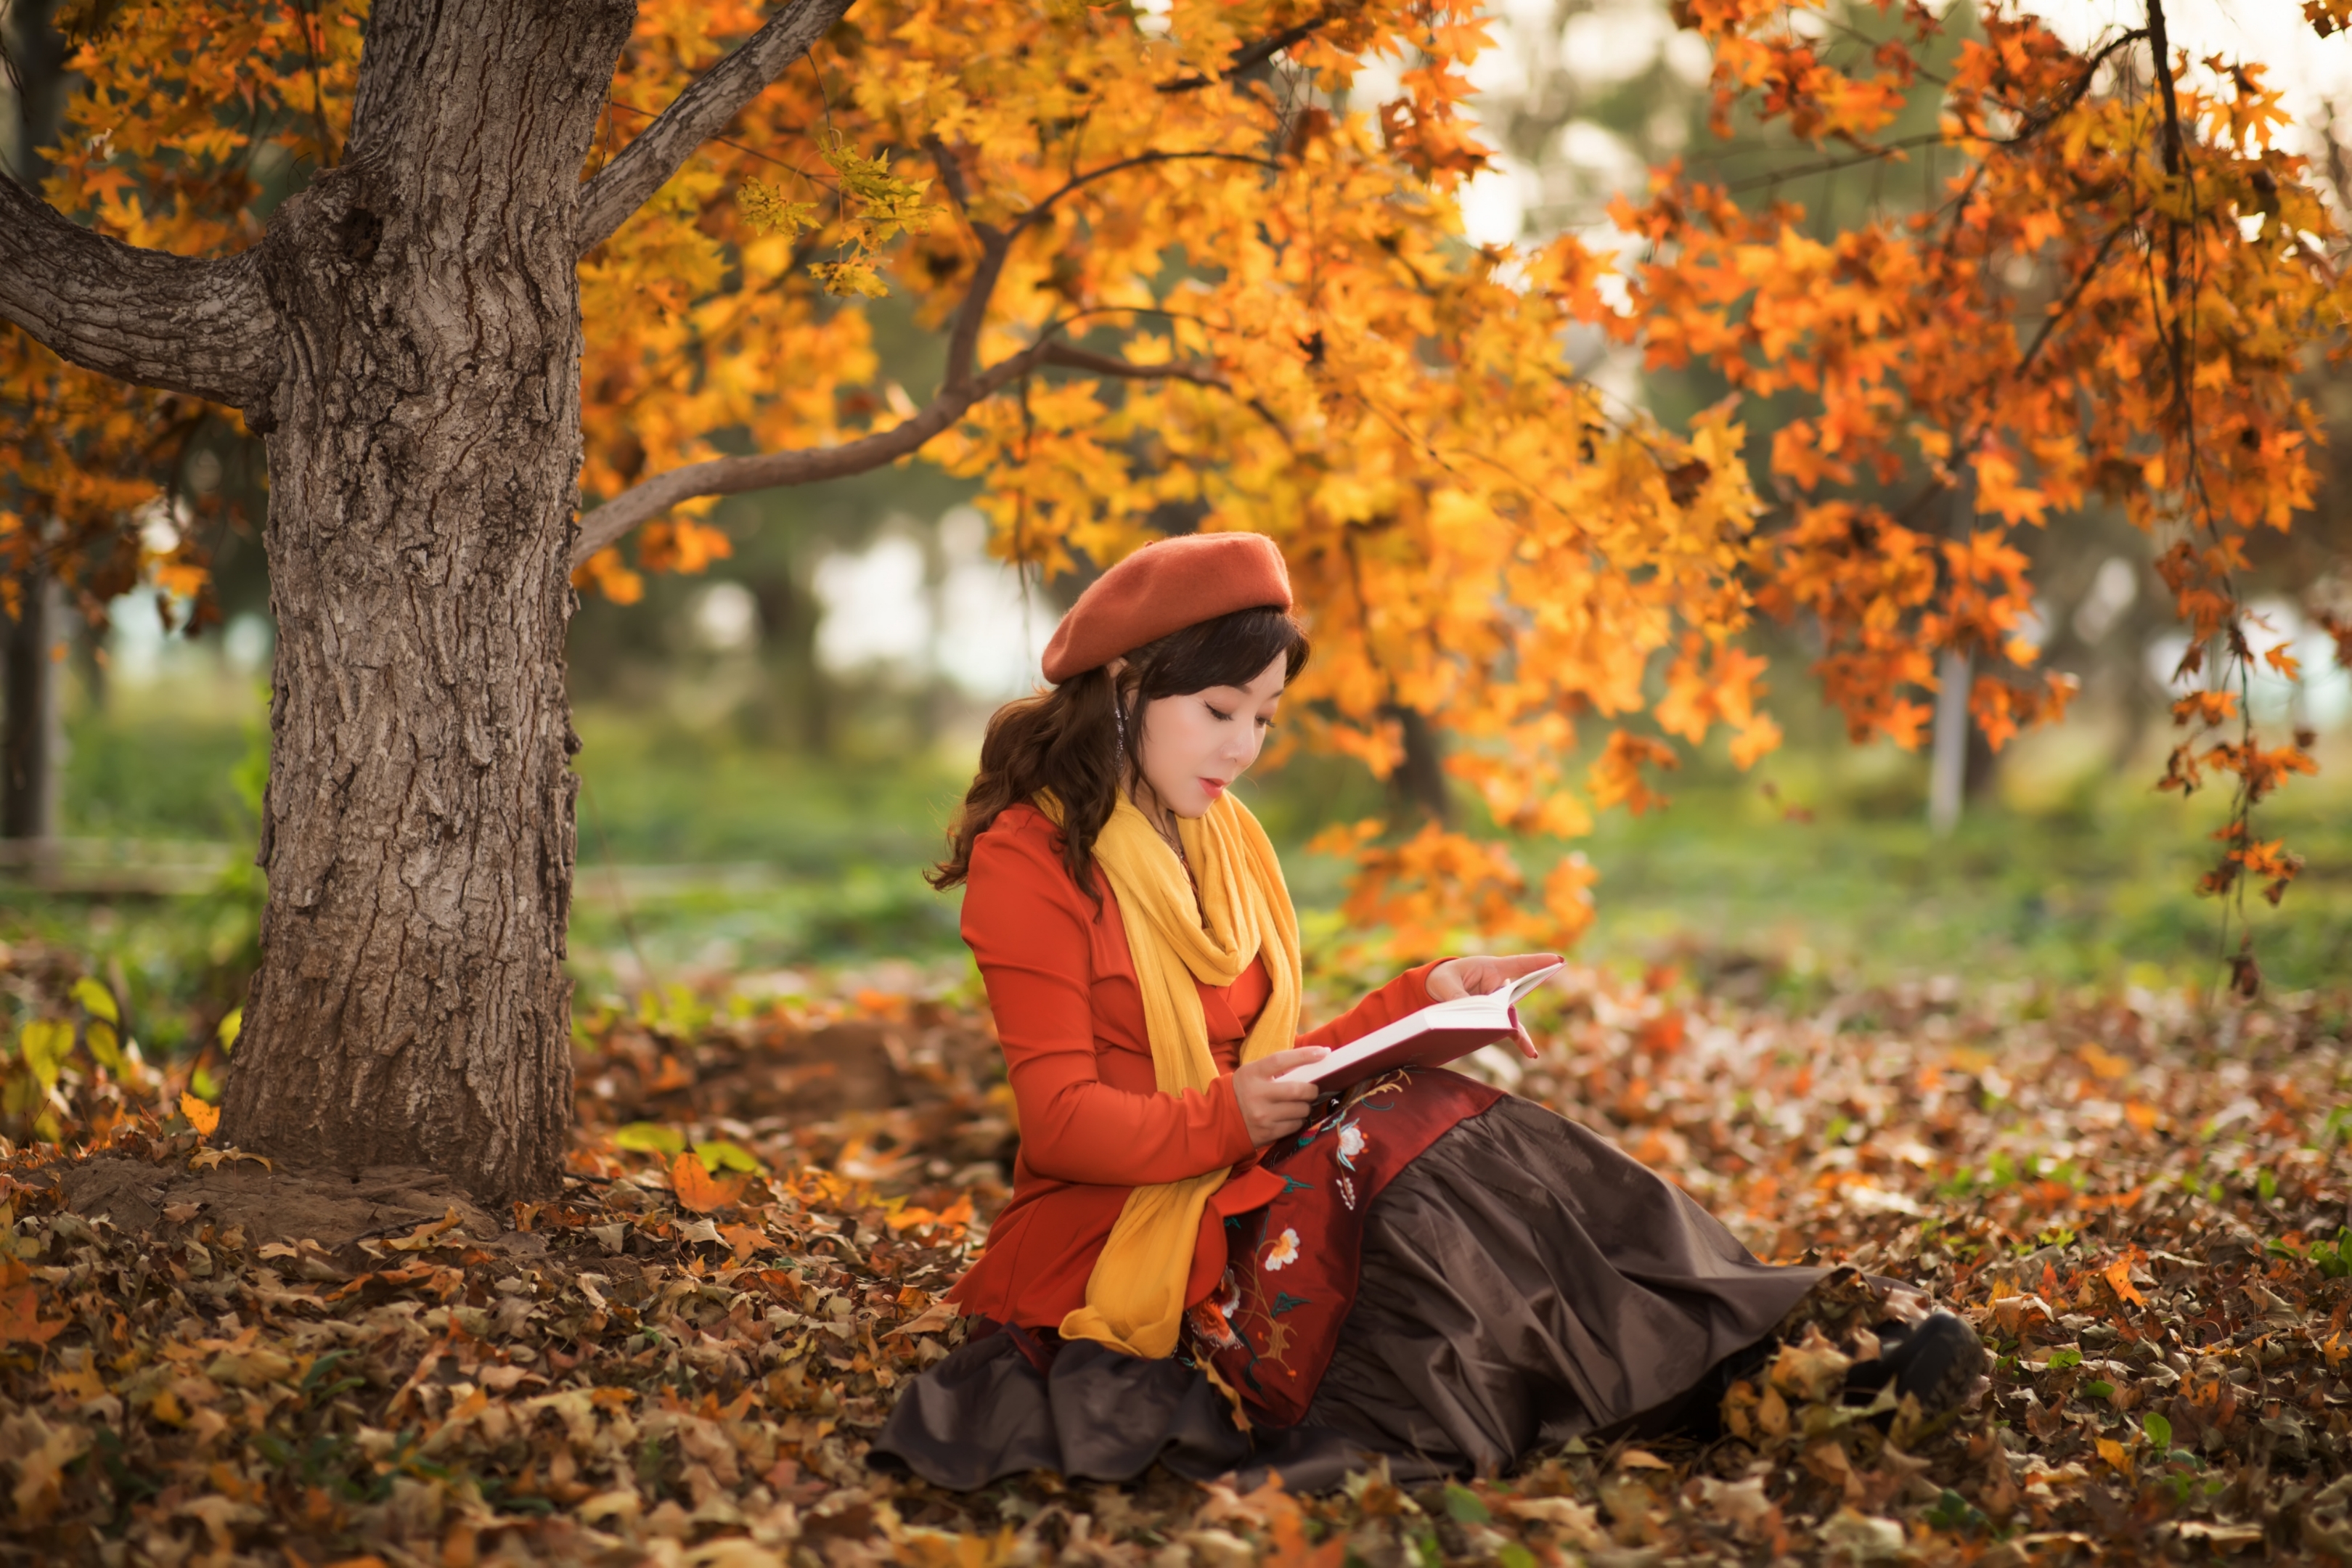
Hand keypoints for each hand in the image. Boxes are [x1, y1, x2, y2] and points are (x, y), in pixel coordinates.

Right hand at [1232, 1047, 1328, 1145]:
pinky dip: (1297, 1120)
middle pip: (1298, 1090)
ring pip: (1300, 1110)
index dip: (1305, 1055)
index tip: (1323, 1052)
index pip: (1281, 1060)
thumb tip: (1310, 1062)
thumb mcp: (1252, 1073)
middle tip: (1312, 1090)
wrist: (1220, 1120)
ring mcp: (1263, 1116)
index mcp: (1252, 1074)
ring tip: (1298, 1105)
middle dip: (1312, 1090)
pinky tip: (1290, 1117)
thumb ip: (1275, 1068)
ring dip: (1305, 1107)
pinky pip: (1295, 1125)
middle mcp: (1257, 1095)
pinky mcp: (1267, 1133)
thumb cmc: (1242, 1091)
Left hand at [1427, 952, 1559, 1059]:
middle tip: (1523, 1008)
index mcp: (1491, 968)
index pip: (1518, 965)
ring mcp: (1499, 1002)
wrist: (1435, 988)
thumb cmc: (1445, 978)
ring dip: (1514, 1028)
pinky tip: (1532, 1053)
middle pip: (1517, 994)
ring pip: (1512, 1015)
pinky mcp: (1495, 1017)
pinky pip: (1510, 1028)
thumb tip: (1473, 1016)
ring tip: (1529, 1048)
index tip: (1558, 960)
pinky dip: (1519, 1039)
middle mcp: (1500, 985)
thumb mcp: (1447, 984)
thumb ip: (1458, 997)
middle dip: (1520, 1001)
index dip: (1538, 962)